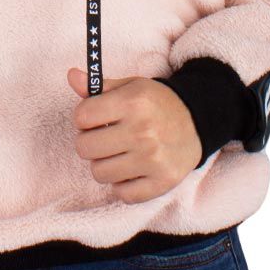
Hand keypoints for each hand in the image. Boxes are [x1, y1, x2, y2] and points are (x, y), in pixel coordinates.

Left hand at [67, 67, 202, 203]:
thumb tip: (72, 76)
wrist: (197, 121)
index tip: (94, 118)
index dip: (83, 117)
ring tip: (118, 153)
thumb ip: (97, 86)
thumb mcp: (130, 87)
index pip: (82, 116)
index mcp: (133, 102)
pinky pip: (123, 194)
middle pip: (85, 148)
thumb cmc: (156, 103)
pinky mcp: (162, 182)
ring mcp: (153, 160)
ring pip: (100, 173)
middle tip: (104, 137)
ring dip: (104, 164)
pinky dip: (122, 185)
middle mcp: (143, 131)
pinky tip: (131, 169)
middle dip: (89, 142)